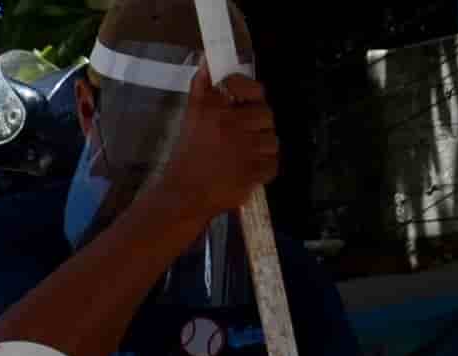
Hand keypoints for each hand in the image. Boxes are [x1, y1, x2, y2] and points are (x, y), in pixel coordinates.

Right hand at [142, 65, 280, 231]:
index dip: (250, 91)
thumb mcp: (190, 115)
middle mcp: (235, 128)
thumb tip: (208, 61)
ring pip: (272, 141)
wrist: (185, 193)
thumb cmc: (187, 154)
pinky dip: (265, 166)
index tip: (240, 96)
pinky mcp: (254, 175)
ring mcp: (247, 153)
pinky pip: (272, 165)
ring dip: (263, 144)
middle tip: (246, 127)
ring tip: (248, 149)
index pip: (252, 90)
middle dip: (258, 121)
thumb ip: (202, 86)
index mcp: (219, 111)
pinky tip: (251, 166)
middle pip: (266, 115)